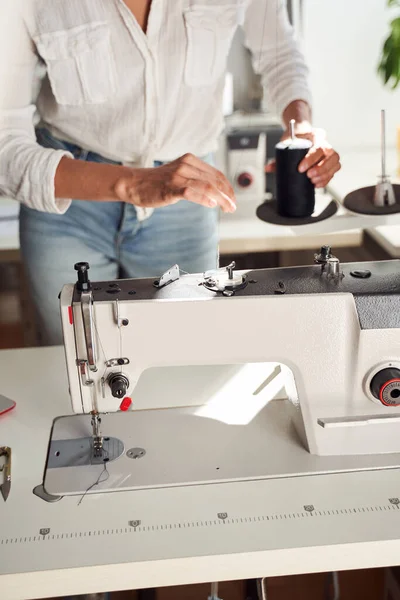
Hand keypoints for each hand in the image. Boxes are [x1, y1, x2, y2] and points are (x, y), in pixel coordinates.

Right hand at [115, 153, 235, 211]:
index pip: (216, 174)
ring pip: (207, 186)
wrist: (135, 183)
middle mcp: (186, 165)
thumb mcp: (180, 174)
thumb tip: (216, 192)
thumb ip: (196, 178)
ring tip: (227, 208)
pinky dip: (204, 199)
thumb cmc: (158, 182)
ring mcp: (178, 176)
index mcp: (190, 160)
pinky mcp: (171, 188)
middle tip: (233, 206)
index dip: (227, 187)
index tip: (233, 198)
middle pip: (214, 181)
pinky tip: (211, 205)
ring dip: (221, 199)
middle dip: (227, 195)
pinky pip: (192, 192)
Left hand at [265, 126, 340, 188]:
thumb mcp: (286, 144)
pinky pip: (333, 172)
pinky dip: (326, 180)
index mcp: (317, 136)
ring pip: (335, 164)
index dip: (311, 159)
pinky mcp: (330, 164)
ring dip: (325, 175)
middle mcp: (327, 144)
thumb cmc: (294, 140)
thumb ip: (277, 157)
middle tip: (308, 176)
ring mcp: (330, 154)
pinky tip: (317, 185)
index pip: (319, 147)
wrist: (300, 136)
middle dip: (321, 169)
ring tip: (313, 182)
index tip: (300, 168)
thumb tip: (267, 168)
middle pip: (331, 156)